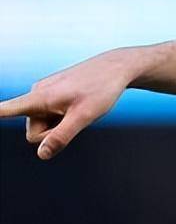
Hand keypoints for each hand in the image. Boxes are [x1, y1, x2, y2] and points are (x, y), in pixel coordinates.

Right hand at [0, 49, 137, 159]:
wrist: (117, 67)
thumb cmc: (103, 90)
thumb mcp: (86, 116)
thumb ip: (62, 136)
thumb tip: (41, 155)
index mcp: (39, 98)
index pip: (4, 110)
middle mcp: (36, 94)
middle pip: (34, 132)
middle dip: (53, 133)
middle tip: (77, 115)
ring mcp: (43, 93)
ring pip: (44, 125)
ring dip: (61, 123)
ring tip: (80, 107)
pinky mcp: (51, 93)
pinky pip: (51, 115)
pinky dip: (64, 116)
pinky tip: (80, 103)